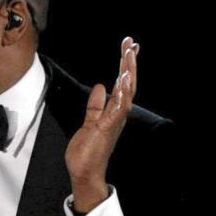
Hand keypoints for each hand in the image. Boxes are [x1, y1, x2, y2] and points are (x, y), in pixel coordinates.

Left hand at [64, 36, 137, 212]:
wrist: (85, 172)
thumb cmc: (87, 151)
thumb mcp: (90, 122)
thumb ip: (95, 105)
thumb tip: (100, 87)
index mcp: (114, 112)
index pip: (122, 84)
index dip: (126, 65)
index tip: (129, 47)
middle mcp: (118, 115)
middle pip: (128, 84)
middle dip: (129, 63)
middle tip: (131, 42)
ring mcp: (114, 121)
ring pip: (126, 92)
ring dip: (128, 73)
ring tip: (129, 54)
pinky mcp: (107, 128)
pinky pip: (118, 108)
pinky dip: (121, 94)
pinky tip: (123, 80)